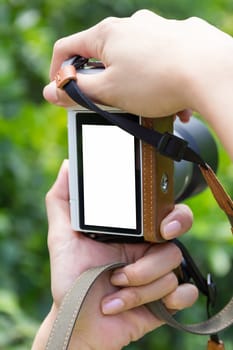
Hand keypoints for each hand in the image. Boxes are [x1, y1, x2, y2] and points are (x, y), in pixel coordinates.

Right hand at [43, 10, 232, 119]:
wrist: (209, 72)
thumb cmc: (157, 80)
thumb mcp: (108, 91)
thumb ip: (78, 90)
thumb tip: (54, 90)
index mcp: (107, 35)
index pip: (67, 48)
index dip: (58, 71)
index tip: (61, 89)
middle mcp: (131, 26)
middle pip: (102, 56)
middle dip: (101, 83)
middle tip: (107, 103)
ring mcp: (156, 31)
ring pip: (132, 62)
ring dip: (132, 86)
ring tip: (145, 107)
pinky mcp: (177, 41)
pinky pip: (157, 62)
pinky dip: (156, 82)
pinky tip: (167, 101)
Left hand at [43, 160, 196, 349]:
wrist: (77, 319)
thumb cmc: (71, 277)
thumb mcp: (62, 236)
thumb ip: (62, 200)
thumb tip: (68, 165)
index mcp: (132, 232)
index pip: (163, 213)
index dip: (173, 215)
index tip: (163, 225)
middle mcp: (148, 250)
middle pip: (177, 239)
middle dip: (163, 250)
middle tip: (141, 260)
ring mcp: (157, 274)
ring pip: (172, 268)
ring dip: (139, 284)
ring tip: (114, 288)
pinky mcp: (165, 300)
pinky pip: (186, 294)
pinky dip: (171, 299)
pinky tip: (150, 305)